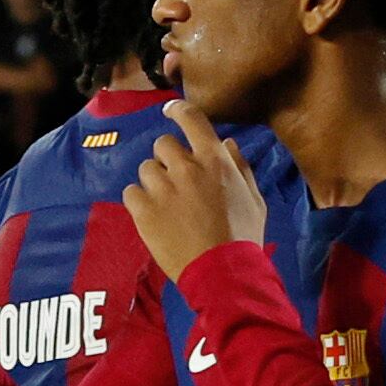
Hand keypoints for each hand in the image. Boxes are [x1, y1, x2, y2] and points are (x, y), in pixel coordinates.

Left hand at [124, 101, 266, 277]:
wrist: (223, 274)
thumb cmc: (244, 237)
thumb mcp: (254, 200)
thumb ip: (240, 167)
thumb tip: (227, 144)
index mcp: (214, 160)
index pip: (191, 118)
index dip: (177, 111)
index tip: (171, 112)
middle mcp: (186, 167)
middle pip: (162, 144)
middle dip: (168, 159)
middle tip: (177, 181)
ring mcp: (162, 189)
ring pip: (145, 169)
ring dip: (154, 181)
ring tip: (166, 204)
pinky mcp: (143, 211)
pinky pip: (130, 192)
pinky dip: (139, 201)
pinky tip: (153, 216)